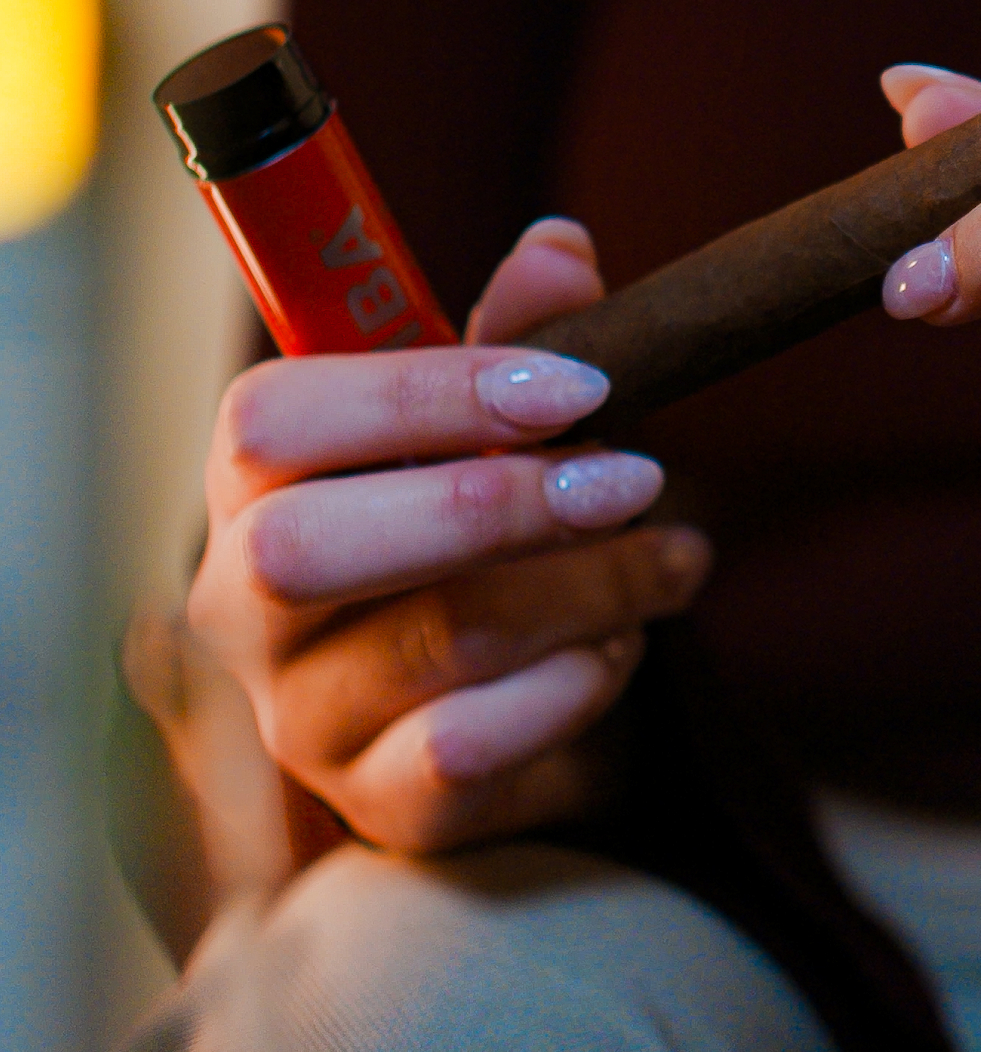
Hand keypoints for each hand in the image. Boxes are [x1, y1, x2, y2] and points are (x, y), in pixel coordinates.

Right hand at [185, 218, 710, 853]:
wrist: (496, 689)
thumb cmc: (484, 522)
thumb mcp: (501, 416)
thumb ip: (520, 332)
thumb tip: (561, 247)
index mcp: (251, 482)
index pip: (275, 422)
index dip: (430, 393)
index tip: (582, 387)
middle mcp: (237, 602)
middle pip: (312, 548)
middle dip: (501, 502)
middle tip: (636, 478)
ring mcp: (297, 716)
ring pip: (434, 642)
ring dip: (590, 587)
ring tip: (672, 558)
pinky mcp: (376, 804)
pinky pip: (476, 748)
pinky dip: (580, 684)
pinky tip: (624, 647)